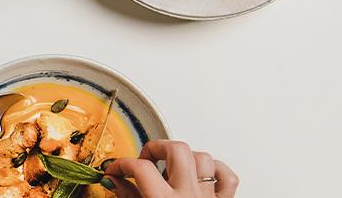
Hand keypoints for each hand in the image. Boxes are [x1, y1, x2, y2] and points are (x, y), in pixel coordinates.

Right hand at [105, 140, 236, 197]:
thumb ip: (128, 196)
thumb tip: (114, 180)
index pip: (139, 167)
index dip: (121, 164)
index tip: (115, 169)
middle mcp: (189, 195)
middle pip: (176, 150)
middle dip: (156, 148)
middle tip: (146, 159)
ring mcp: (208, 197)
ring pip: (203, 158)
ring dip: (185, 159)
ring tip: (171, 169)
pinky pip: (228, 177)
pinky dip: (215, 171)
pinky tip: (201, 175)